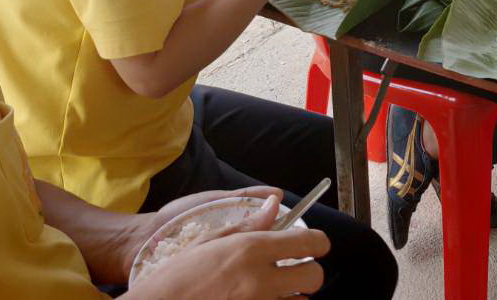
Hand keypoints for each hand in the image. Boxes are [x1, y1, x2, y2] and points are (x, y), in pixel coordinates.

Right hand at [129, 194, 329, 298]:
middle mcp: (260, 281)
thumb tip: (275, 205)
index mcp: (251, 250)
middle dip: (310, 273)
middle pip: (314, 277)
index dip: (319, 242)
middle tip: (296, 270)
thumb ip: (248, 225)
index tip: (317, 244)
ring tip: (274, 290)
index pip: (308, 242)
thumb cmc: (177, 275)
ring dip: (293, 296)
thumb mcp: (210, 242)